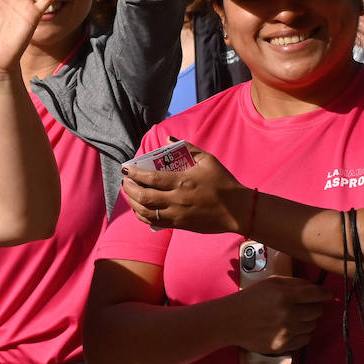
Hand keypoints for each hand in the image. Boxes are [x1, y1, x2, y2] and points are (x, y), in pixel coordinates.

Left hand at [122, 140, 248, 233]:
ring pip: (146, 212)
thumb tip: (168, 139)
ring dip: (133, 203)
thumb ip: (187, 147)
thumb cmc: (223, 183)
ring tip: (130, 194)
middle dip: (129, 189)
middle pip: (143, 197)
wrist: (237, 210)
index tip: (126, 168)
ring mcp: (176, 214)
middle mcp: (176, 199)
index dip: (134, 174)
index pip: (150, 178)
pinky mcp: (179, 225)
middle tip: (126, 181)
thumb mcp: (208, 160)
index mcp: (182, 181)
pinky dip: (143, 215)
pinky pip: (155, 222)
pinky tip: (140, 209)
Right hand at [224, 276, 333, 353]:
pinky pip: (305, 340)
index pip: (317, 294)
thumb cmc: (250, 298)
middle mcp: (289, 314)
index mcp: (287, 295)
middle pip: (318, 311)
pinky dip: (301, 334)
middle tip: (305, 306)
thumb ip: (294, 283)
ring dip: (307, 321)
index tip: (328, 295)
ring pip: (312, 326)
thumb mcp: (271, 282)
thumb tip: (314, 287)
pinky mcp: (283, 346)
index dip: (326, 294)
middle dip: (314, 307)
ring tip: (293, 318)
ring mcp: (287, 332)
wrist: (231, 320)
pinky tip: (291, 329)